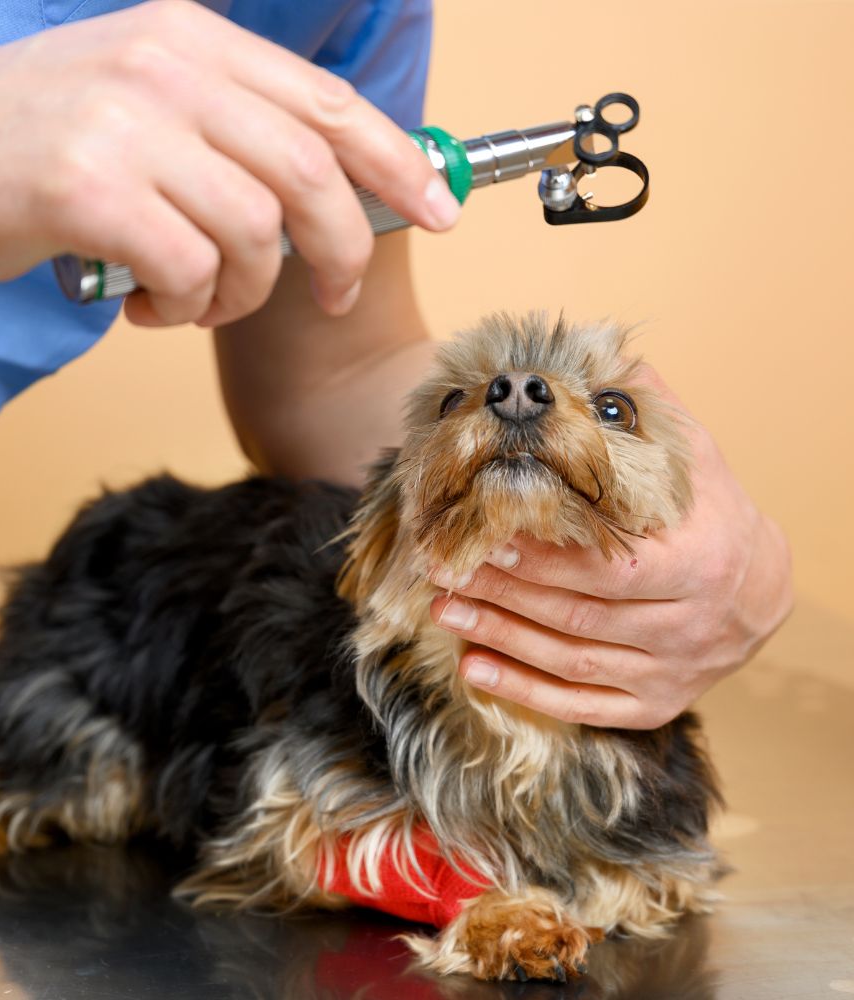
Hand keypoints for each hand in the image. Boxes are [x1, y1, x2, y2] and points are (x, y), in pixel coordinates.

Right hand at [0, 1, 458, 325]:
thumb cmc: (27, 148)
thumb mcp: (139, 106)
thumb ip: (228, 135)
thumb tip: (320, 195)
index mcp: (190, 41)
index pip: (327, 104)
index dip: (399, 161)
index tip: (440, 209)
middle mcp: (166, 68)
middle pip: (312, 173)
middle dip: (341, 251)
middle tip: (329, 294)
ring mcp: (126, 123)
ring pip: (256, 235)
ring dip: (241, 292)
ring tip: (196, 298)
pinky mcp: (90, 188)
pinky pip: (192, 270)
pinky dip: (187, 307)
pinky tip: (152, 306)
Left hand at [429, 371, 793, 729]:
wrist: (760, 588)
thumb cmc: (710, 513)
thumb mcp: (691, 456)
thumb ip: (644, 412)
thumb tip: (596, 355)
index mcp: (698, 561)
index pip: (608, 567)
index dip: (542, 557)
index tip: (486, 534)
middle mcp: (688, 626)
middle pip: (577, 614)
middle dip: (503, 592)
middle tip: (443, 570)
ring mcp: (671, 671)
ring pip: (570, 660)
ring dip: (499, 636)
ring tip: (443, 609)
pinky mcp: (655, 705)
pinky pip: (582, 706)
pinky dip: (523, 690)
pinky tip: (472, 667)